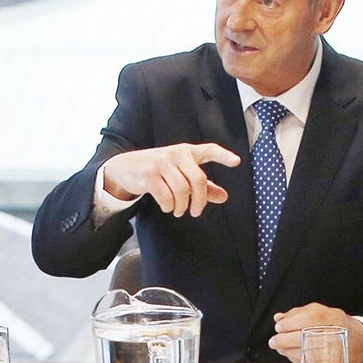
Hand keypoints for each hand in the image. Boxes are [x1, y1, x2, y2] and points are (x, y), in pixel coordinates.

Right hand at [100, 142, 240, 217]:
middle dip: (199, 201)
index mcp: (187, 152)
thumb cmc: (158, 171)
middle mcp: (176, 154)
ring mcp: (161, 163)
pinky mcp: (149, 175)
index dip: (223, 156)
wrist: (125, 168)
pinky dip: (168, 207)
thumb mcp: (181, 174)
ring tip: (178, 210)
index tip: (236, 162)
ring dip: (181, 207)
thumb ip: (203, 186)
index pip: (209, 150)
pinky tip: (167, 207)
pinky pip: (166, 197)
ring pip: (182, 191)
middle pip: (198, 180)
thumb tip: (224, 197)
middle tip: (196, 212)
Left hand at [267, 304, 362, 362]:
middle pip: (305, 336)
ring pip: (306, 352)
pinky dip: (296, 359)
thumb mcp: (321, 312)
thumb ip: (299, 313)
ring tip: (280, 347)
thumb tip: (279, 318)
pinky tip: (290, 354)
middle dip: (284, 340)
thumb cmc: (338, 325)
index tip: (279, 326)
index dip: (291, 323)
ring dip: (288, 351)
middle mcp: (335, 333)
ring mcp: (334, 350)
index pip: (309, 318)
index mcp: (333, 317)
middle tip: (274, 340)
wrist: (360, 342)